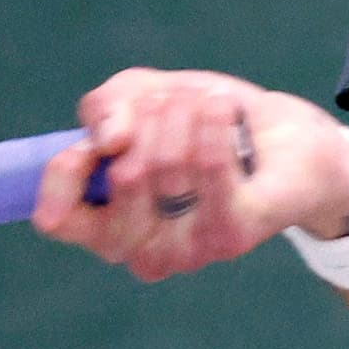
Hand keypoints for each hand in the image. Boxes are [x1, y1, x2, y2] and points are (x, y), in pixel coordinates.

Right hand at [29, 68, 348, 282]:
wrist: (290, 140)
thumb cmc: (205, 125)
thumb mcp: (142, 98)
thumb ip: (106, 108)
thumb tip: (108, 141)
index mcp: (108, 227)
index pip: (58, 217)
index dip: (68, 168)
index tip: (104, 137)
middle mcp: (143, 251)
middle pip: (123, 172)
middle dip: (148, 115)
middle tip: (176, 104)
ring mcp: (188, 250)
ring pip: (165, 164)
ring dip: (184, 110)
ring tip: (208, 105)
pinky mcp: (232, 236)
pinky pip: (208, 165)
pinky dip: (214, 120)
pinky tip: (225, 108)